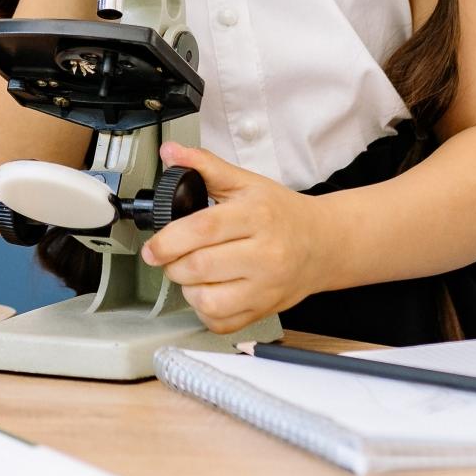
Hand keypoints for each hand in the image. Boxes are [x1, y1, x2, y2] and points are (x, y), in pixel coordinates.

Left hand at [139, 143, 330, 333]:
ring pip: (209, 301)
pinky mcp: (265, 310)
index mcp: (257, 216)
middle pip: (200, 267)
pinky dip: (205, 312)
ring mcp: (267, 287)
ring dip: (187, 289)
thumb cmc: (282, 214)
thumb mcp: (246, 183)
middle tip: (171, 257)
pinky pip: (222, 323)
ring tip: (192, 274)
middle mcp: (265, 254)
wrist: (323, 243)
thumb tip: (171, 153)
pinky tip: (208, 292)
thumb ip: (206, 166)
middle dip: (172, 264)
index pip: (204, 230)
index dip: (169, 241)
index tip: (153, 248)